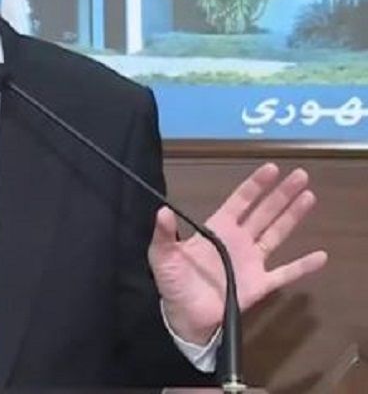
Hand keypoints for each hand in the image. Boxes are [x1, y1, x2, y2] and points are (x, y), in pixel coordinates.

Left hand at [148, 163, 327, 344]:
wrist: (184, 316)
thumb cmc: (173, 282)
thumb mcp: (162, 255)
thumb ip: (164, 233)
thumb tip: (161, 210)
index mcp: (217, 230)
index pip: (240, 202)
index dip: (255, 185)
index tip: (271, 168)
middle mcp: (238, 241)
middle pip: (264, 212)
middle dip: (281, 194)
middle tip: (301, 174)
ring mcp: (251, 262)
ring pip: (276, 234)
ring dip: (292, 216)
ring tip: (309, 196)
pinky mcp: (260, 284)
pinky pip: (285, 274)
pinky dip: (303, 266)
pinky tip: (321, 256)